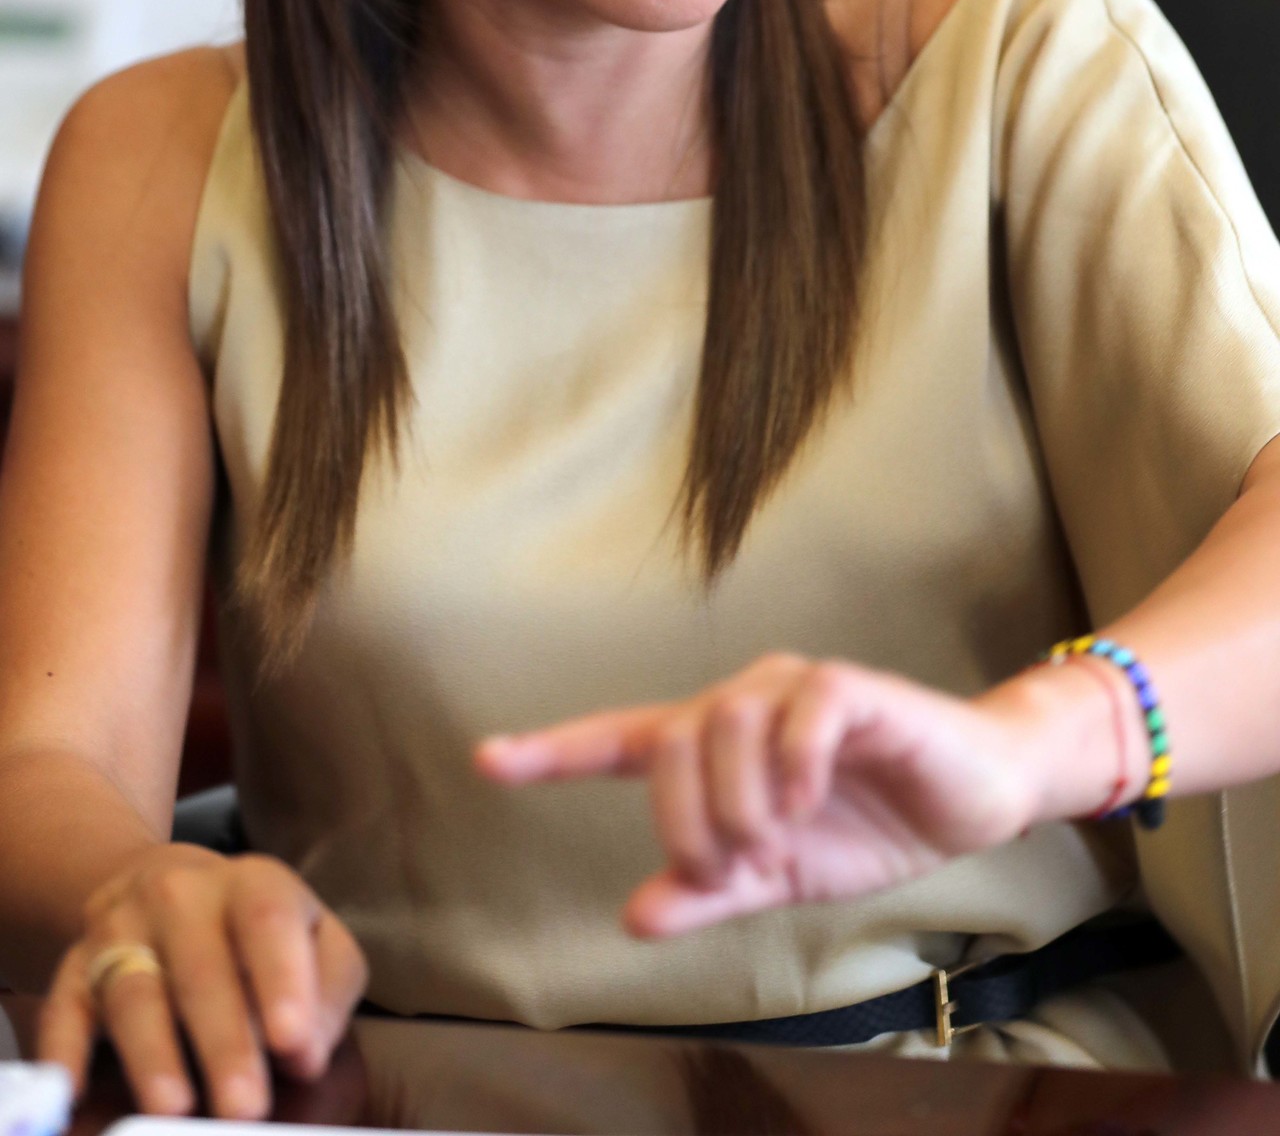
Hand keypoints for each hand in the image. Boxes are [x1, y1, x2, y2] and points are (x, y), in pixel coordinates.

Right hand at [37, 842, 367, 1119]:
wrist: (164, 885)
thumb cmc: (256, 932)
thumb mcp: (313, 939)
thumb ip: (326, 990)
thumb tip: (308, 1053)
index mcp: (251, 884)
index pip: (267, 920)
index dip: (281, 979)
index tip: (292, 1040)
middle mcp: (180, 896)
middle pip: (200, 967)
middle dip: (223, 1041)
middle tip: (245, 1107)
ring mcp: (120, 931)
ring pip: (133, 992)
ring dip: (151, 1054)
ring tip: (173, 1108)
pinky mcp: (74, 970)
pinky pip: (64, 1012)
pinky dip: (65, 1055)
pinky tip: (72, 1095)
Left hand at [476, 653, 1040, 937]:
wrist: (970, 801)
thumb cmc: (867, 827)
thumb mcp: (777, 877)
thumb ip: (708, 892)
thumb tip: (634, 915)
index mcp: (716, 747)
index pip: (620, 741)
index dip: (553, 752)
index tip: (488, 761)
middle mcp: (745, 701)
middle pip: (671, 740)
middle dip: (683, 820)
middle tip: (724, 871)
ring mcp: (797, 688)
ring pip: (726, 720)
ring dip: (734, 799)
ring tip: (768, 844)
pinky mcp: (854, 689)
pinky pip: (805, 707)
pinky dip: (793, 760)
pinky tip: (806, 801)